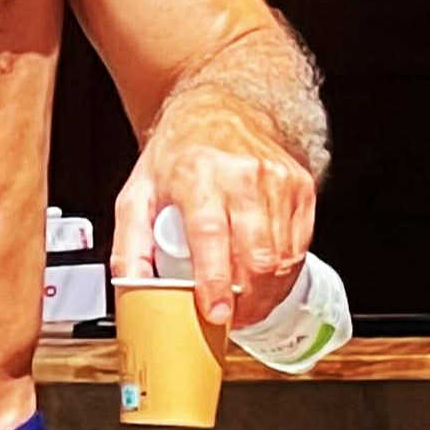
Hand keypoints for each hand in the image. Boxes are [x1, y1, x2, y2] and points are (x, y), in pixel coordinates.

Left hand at [111, 101, 315, 326]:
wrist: (219, 110)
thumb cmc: (176, 155)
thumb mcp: (138, 192)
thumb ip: (129, 243)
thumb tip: (130, 289)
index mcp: (195, 174)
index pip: (210, 235)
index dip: (215, 280)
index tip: (216, 312)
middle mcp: (240, 175)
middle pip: (254, 256)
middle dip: (246, 300)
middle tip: (230, 319)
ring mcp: (276, 180)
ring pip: (281, 258)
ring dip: (266, 294)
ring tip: (245, 304)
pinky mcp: (300, 187)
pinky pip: (299, 247)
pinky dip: (283, 274)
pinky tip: (265, 280)